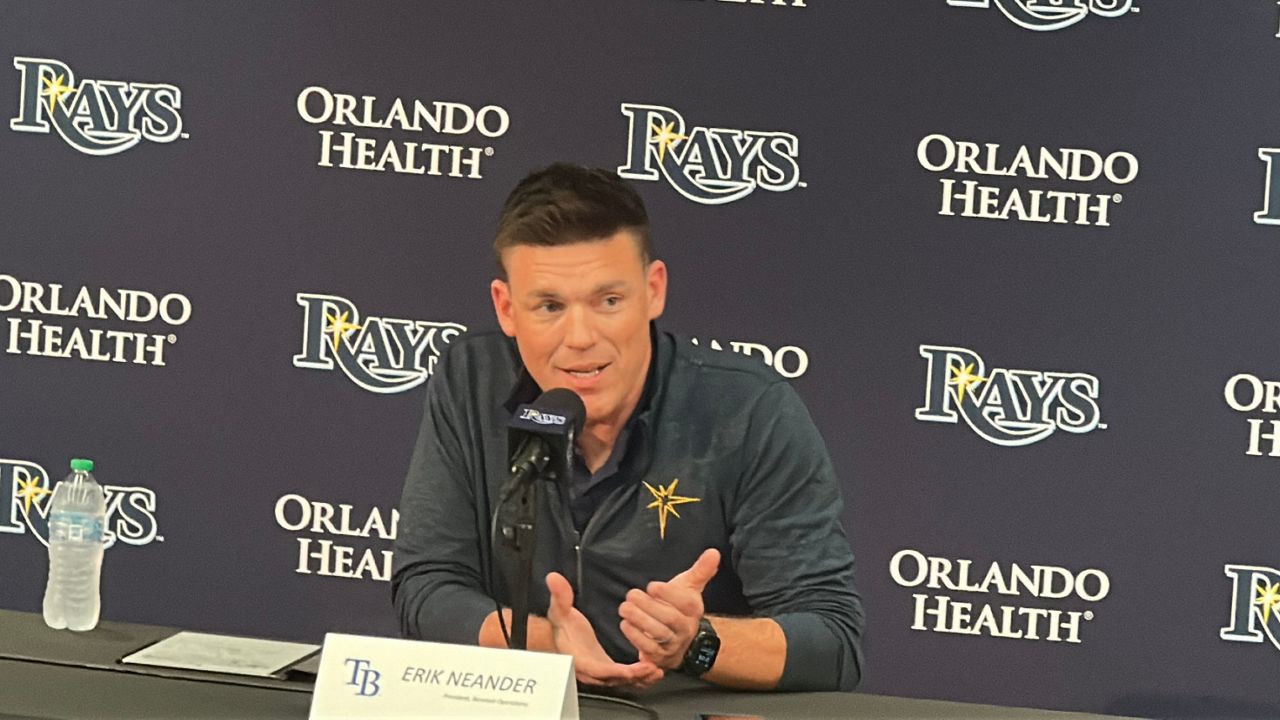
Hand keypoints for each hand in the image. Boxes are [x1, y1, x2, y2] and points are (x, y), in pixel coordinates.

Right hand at [545, 572, 663, 688]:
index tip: (632, 670)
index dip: (615, 672)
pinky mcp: (607, 670)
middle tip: (652, 669)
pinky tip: (651, 670)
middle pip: (613, 679)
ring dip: (639, 679)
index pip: (597, 670)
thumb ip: (560, 596)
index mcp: (578, 659)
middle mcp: (589, 670)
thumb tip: (554, 578)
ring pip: (620, 681)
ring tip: (656, 672)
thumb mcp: (559, 610)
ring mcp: (599, 671)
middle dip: (633, 677)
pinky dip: (637, 677)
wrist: (558, 637)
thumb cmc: (560, 626)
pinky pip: (623, 678)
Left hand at [618, 548, 719, 670]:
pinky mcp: (660, 656)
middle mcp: (686, 628)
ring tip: (624, 608)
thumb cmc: (680, 608)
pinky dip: (635, 637)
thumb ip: (701, 570)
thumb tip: (714, 552)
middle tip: (631, 595)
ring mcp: (674, 644)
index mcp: (693, 609)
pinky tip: (625, 624)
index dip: (668, 594)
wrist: (682, 640)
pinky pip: (649, 649)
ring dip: (639, 620)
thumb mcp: (690, 587)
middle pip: (670, 619)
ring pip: (659, 634)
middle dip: (649, 606)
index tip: (651, 586)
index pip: (684, 602)